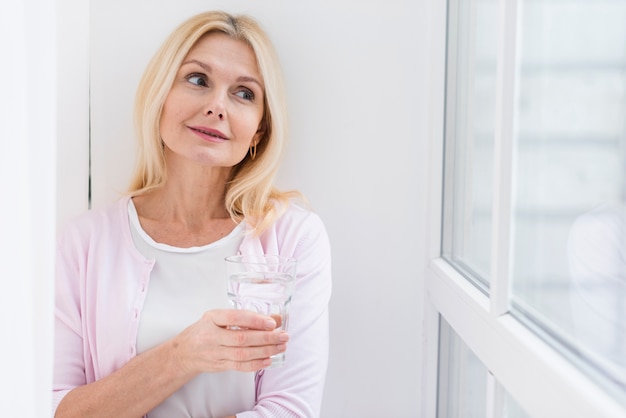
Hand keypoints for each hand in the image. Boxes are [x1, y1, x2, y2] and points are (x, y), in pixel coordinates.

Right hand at [170, 309, 288, 374]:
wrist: (185, 352)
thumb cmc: (205, 330)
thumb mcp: (219, 317)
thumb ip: (245, 317)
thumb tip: (275, 318)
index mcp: (212, 318)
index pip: (234, 318)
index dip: (254, 320)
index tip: (271, 323)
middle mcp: (212, 336)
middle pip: (241, 338)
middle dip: (265, 338)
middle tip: (283, 335)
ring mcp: (215, 353)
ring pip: (242, 354)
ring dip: (265, 351)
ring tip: (280, 347)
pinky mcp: (219, 366)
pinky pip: (239, 366)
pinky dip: (255, 364)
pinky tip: (268, 360)